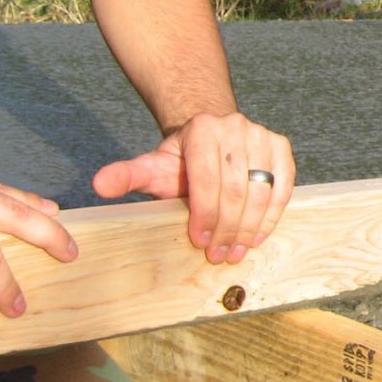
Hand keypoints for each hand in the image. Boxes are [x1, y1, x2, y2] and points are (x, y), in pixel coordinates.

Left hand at [92, 112, 294, 265]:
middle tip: (218, 255)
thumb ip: (127, 175)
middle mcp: (235, 126)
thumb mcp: (152, 165)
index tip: (199, 242)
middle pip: (236, 187)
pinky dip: (272, 214)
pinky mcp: (281, 146)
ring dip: (250, 226)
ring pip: (261, 189)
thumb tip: (98, 185)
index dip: (205, 213)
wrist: (213, 137)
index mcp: (202, 129)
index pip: (206, 178)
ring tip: (237, 251)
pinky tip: (258, 236)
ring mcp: (262, 135)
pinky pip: (283, 185)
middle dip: (228, 226)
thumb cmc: (181, 160)